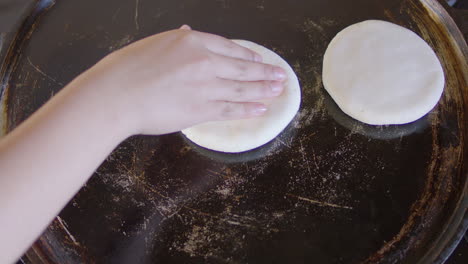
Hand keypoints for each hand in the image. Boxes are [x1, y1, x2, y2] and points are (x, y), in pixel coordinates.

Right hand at [76, 25, 286, 135]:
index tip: (258, 60)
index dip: (247, 55)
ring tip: (278, 90)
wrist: (115, 94)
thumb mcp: (153, 44)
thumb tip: (190, 32)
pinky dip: (248, 109)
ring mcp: (205, 86)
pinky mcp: (201, 109)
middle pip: (241, 67)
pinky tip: (261, 109)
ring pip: (241, 88)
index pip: (228, 47)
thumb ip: (177, 41)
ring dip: (263, 89)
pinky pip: (231, 109)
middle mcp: (203, 61)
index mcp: (191, 42)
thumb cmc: (126, 69)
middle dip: (264, 72)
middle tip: (280, 75)